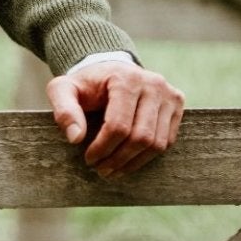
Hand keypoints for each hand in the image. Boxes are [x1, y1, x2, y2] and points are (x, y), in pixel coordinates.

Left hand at [46, 59, 184, 180]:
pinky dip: (148, 155)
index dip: (103, 148)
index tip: (89, 159)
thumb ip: (64, 110)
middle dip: (119, 159)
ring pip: (157, 143)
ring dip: (134, 162)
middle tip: (101, 170)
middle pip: (141, 137)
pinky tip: (130, 160)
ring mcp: (168, 93)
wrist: (110, 70)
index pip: (118, 126)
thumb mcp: (63, 90)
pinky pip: (168, 140)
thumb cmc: (85, 84)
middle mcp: (152, 84)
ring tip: (114, 169)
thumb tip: (75, 138)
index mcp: (124, 79)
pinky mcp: (177, 102)